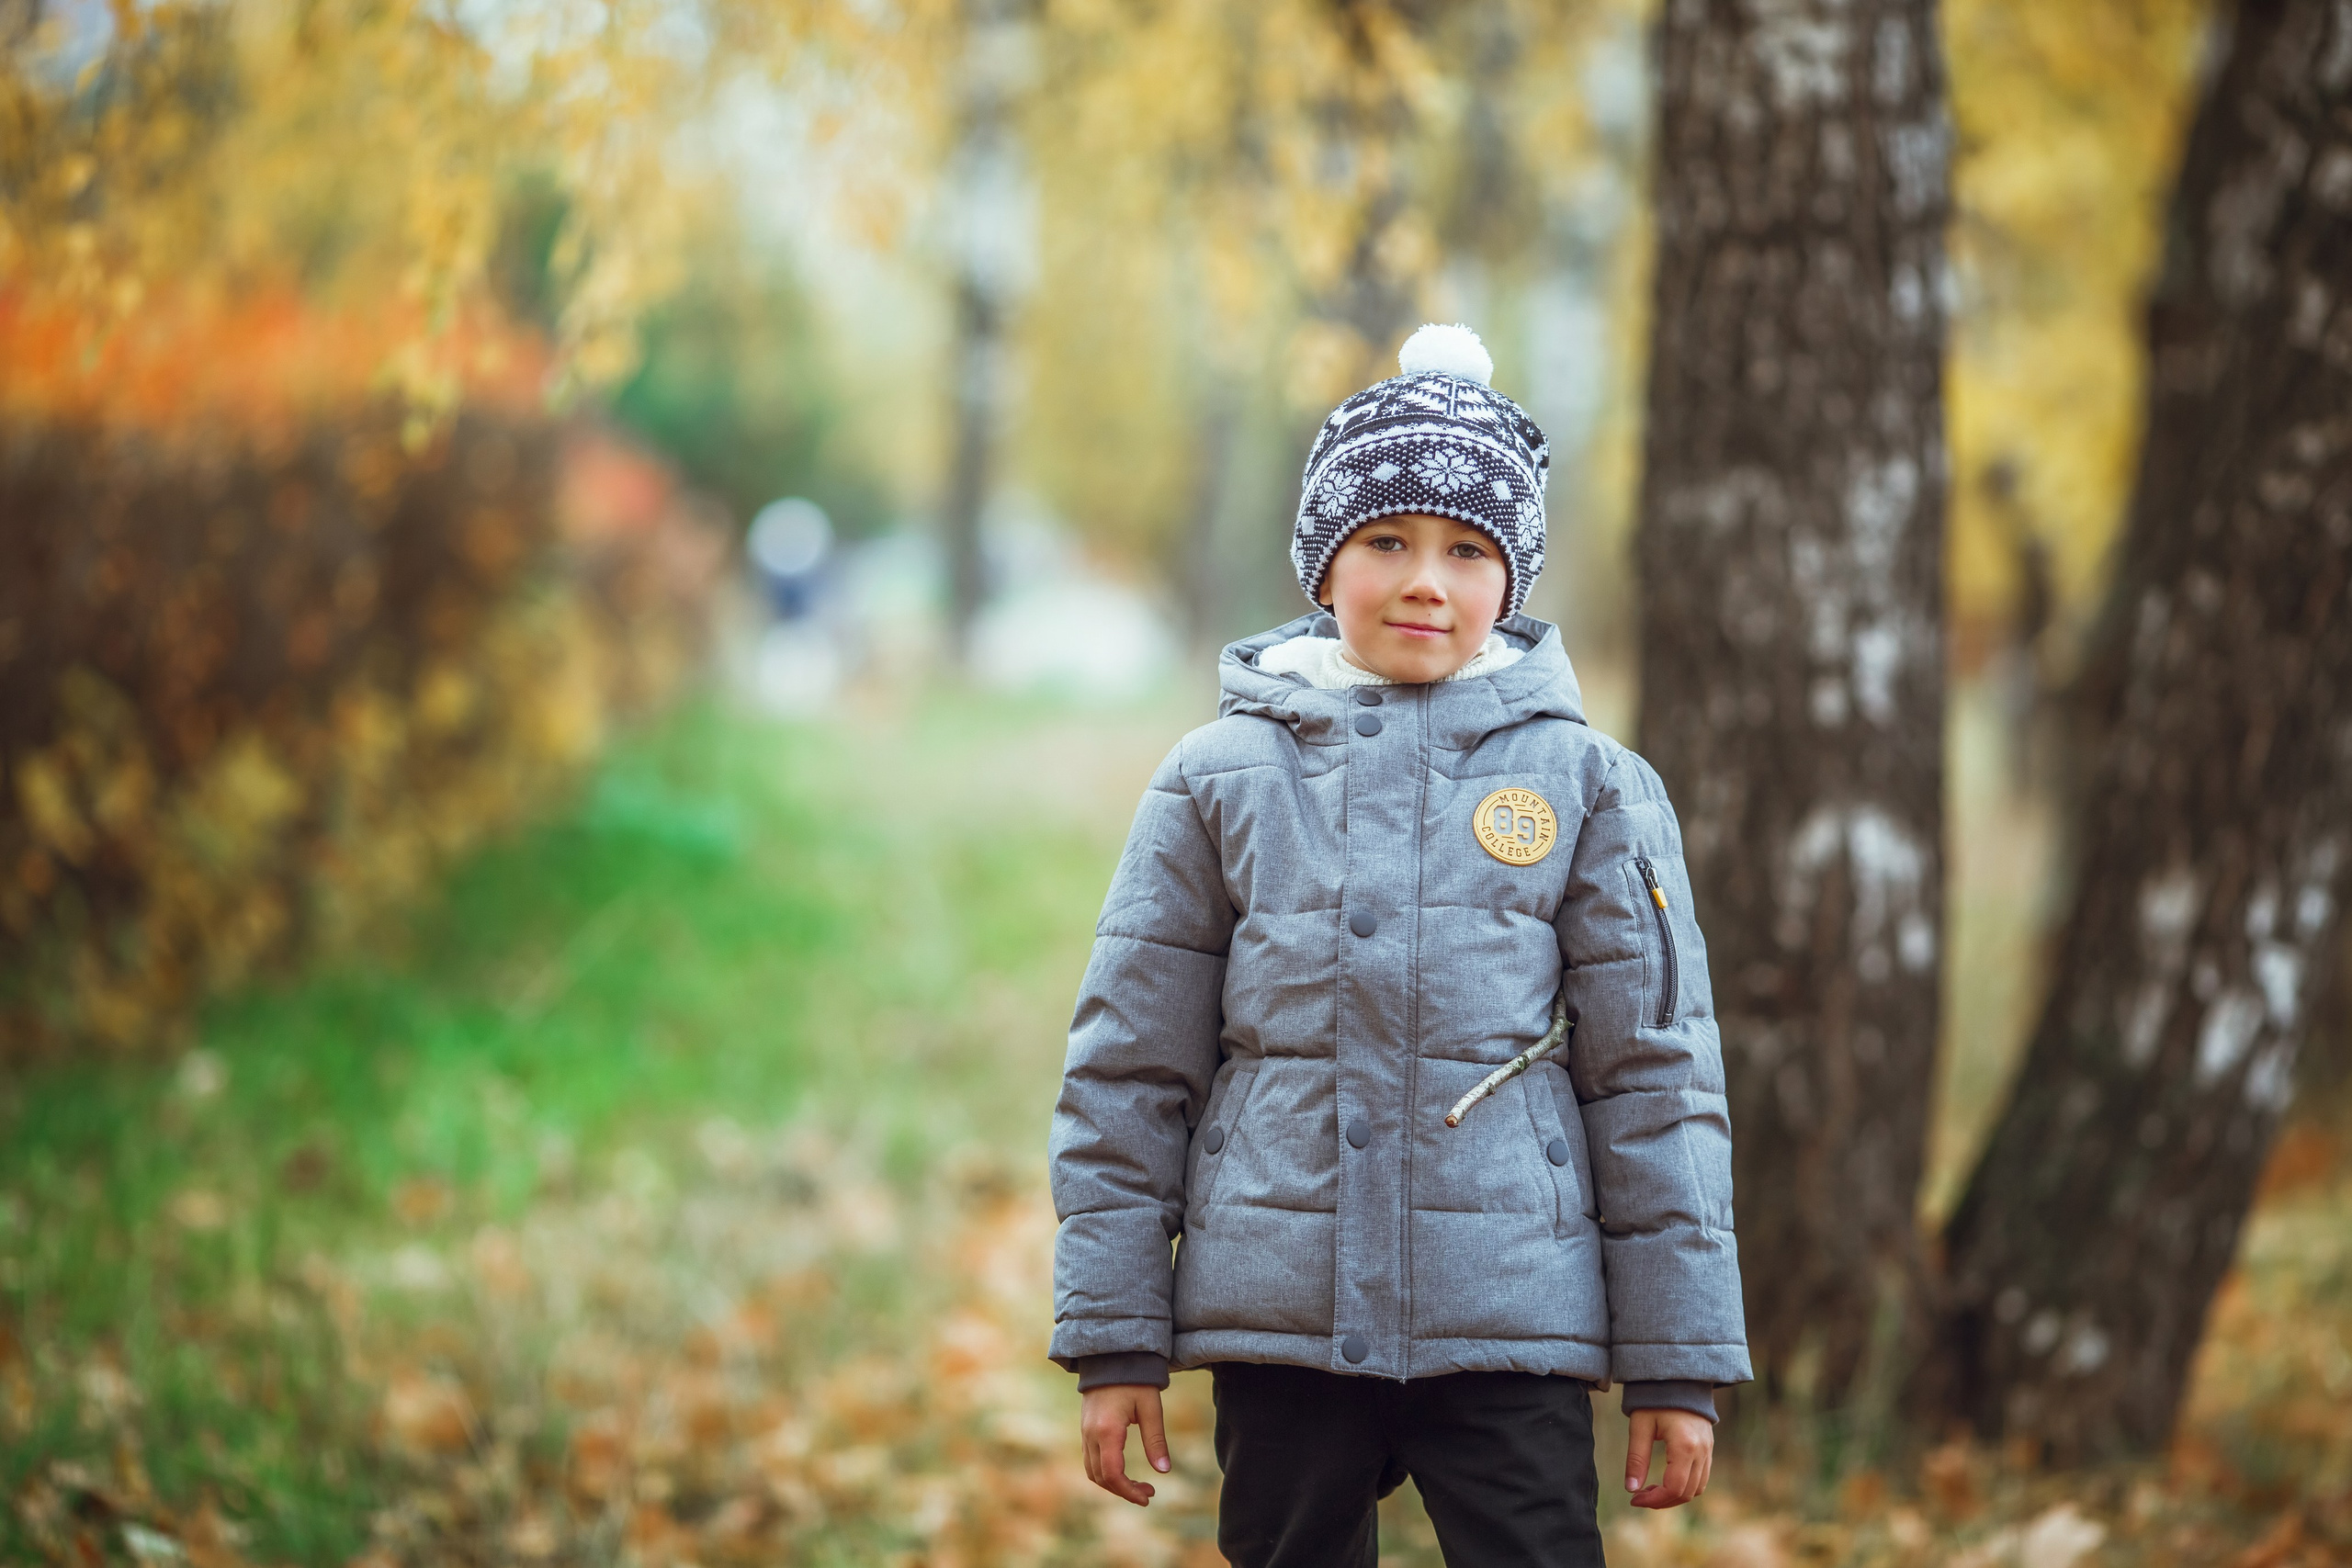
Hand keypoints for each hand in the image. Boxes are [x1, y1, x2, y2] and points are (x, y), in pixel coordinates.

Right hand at [1080, 1383, 1171, 1505]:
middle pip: (1101, 1478)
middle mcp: (1090, 1435)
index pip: (1112, 1474)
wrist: (1111, 1357)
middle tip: (1148, 1492)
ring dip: (1113, 1483)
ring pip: (1092, 1471)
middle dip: (1123, 1491)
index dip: (1129, 1491)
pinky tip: (1122, 1470)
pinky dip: (1105, 1472)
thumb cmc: (1134, 1380)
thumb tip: (1164, 1470)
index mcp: (1107, 1431)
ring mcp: (1085, 1432)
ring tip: (1137, 1484)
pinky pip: (1090, 1460)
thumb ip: (1155, 1440)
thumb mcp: (1150, 1408)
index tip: (1148, 1496)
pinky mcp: (1085, 1429)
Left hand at [1625, 1407, 1712, 1508]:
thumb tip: (1631, 1489)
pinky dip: (1685, 1485)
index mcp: (1684, 1445)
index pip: (1673, 1488)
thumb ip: (1636, 1458)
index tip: (1634, 1498)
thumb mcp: (1640, 1426)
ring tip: (1650, 1490)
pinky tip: (1665, 1480)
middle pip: (1687, 1493)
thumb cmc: (1655, 1398)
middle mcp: (1701, 1451)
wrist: (1678, 1377)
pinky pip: (1701, 1477)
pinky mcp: (1709, 1448)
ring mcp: (1708, 1450)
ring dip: (1675, 1495)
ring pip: (1697, 1488)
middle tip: (1639, 1496)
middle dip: (1662, 1501)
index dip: (1654, 1500)